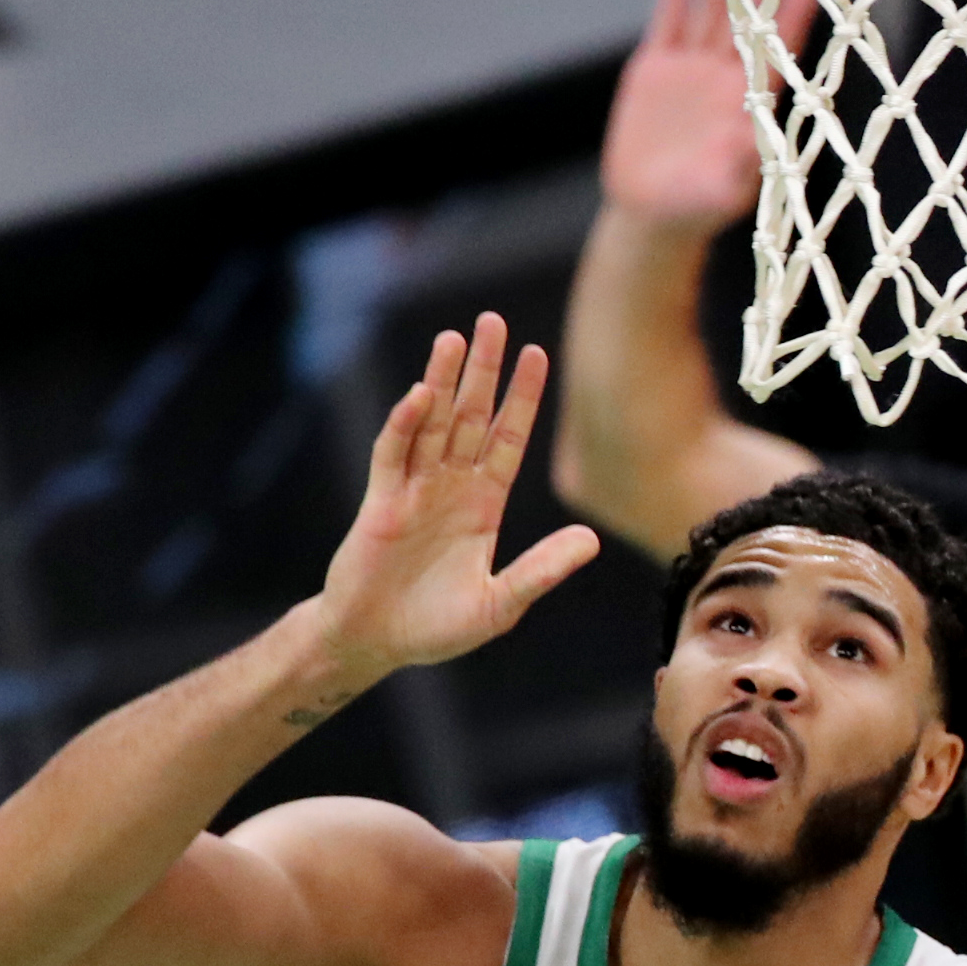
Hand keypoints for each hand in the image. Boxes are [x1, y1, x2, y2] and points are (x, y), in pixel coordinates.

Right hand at [315, 316, 598, 676]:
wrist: (375, 644)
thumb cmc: (436, 627)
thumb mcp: (500, 603)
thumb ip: (541, 570)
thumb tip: (591, 540)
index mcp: (484, 505)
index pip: (508, 438)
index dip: (522, 398)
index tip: (537, 353)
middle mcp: (451, 487)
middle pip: (470, 416)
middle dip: (482, 371)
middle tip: (492, 322)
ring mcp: (414, 490)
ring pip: (431, 424)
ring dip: (442, 381)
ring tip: (454, 338)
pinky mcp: (381, 503)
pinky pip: (394, 455)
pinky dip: (405, 425)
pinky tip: (419, 395)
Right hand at [599, 0, 816, 228]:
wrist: (649, 212)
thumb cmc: (697, 209)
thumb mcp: (722, 191)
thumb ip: (739, 166)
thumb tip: (757, 138)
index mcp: (751, 104)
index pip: (778, 53)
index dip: (792, 20)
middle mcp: (727, 78)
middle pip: (749, 21)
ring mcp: (692, 68)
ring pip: (712, 12)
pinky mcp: (656, 67)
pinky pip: (669, 19)